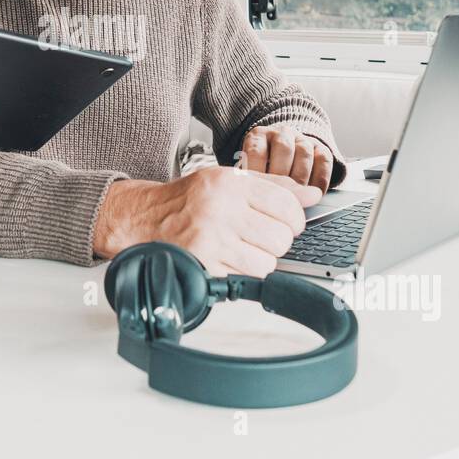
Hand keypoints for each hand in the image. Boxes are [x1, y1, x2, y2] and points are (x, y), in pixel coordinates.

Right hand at [93, 166, 321, 276]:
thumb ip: (273, 187)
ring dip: (260, 259)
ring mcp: (212, 241)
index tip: (288, 222)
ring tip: (242, 247)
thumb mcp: (228, 180)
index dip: (295, 219)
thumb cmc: (188, 200)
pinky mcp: (205, 266)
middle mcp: (220, 210)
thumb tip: (313, 195)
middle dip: (276, 241)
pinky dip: (243, 272)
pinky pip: (247, 278)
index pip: (288, 206)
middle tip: (260, 235)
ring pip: (268, 263)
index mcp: (229, 184)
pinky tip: (229, 258)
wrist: (145, 219)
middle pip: (281, 238)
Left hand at [239, 126, 333, 192]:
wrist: (285, 158)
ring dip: (300, 179)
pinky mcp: (321, 149)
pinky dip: (320, 180)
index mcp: (258, 136)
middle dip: (281, 176)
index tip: (257, 191)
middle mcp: (281, 133)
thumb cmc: (261, 171)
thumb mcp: (251, 171)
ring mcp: (302, 139)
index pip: (256, 151)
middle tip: (278, 197)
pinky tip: (313, 195)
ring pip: (304, 154)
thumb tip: (252, 198)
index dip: (257, 173)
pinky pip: (323, 161)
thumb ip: (252, 180)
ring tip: (295, 198)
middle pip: (283, 149)